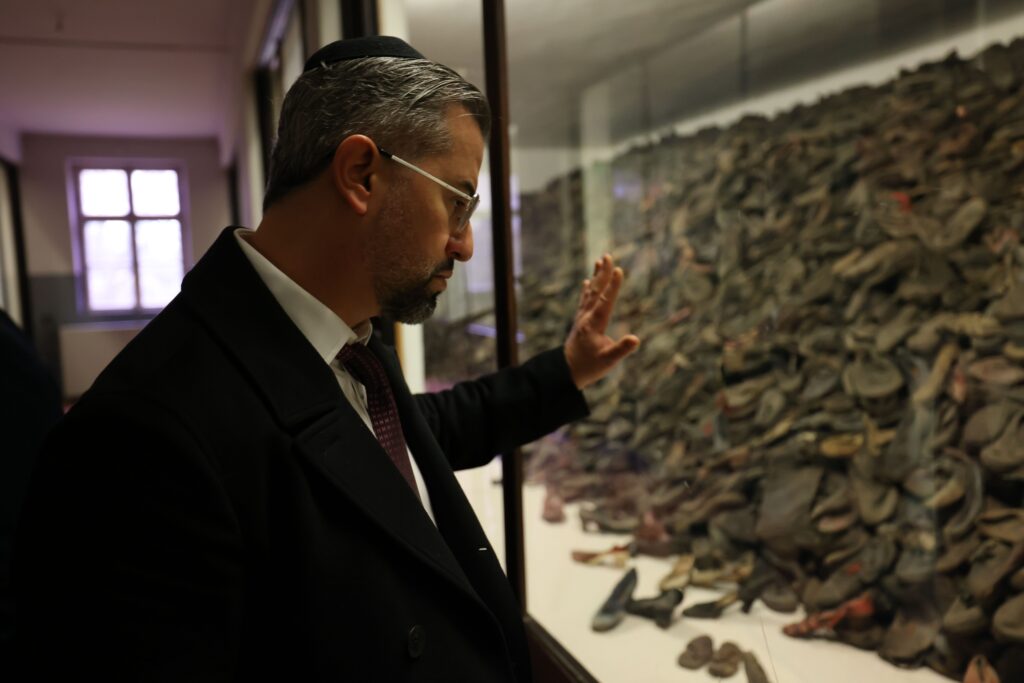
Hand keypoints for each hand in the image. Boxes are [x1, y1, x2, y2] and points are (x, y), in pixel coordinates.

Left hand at [564, 254, 640, 389]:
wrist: (565, 371)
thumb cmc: (589, 367)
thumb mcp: (608, 361)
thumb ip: (621, 349)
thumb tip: (636, 339)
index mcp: (594, 324)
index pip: (605, 301)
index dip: (613, 286)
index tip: (619, 270)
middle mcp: (586, 317)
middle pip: (596, 291)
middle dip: (603, 274)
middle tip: (607, 256)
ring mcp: (582, 318)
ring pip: (590, 293)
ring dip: (595, 277)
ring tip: (599, 261)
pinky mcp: (580, 321)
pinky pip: (584, 301)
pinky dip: (587, 290)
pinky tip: (587, 282)